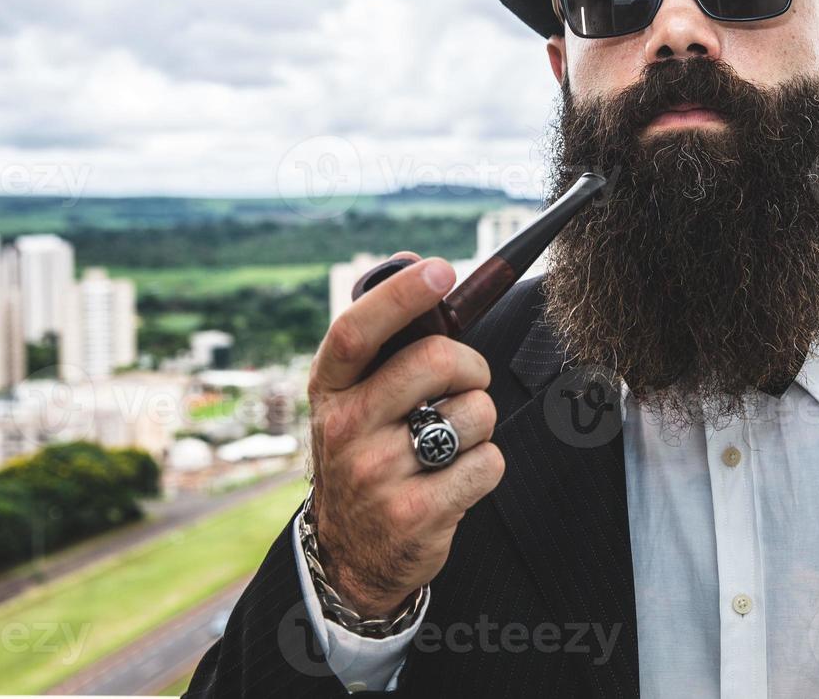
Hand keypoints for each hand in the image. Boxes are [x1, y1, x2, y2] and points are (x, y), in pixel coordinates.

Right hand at [306, 251, 504, 618]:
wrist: (350, 556)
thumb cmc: (367, 455)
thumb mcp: (354, 400)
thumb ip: (385, 341)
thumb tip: (415, 261)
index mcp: (330, 390)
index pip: (357, 330)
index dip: (401, 294)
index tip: (440, 271)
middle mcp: (346, 429)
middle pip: (435, 361)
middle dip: (471, 366)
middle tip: (466, 383)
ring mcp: (377, 475)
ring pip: (473, 413)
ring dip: (479, 424)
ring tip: (450, 443)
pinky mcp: (415, 514)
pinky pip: (488, 463)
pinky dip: (485, 467)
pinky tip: (454, 479)